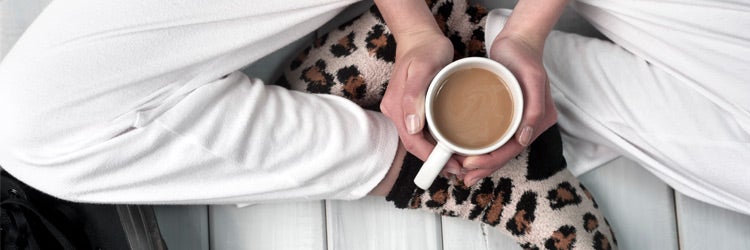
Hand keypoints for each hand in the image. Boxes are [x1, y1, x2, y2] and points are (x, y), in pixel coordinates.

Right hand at [380, 31, 460, 171]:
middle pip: (414, 145)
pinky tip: (449, 144)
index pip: (412, 142)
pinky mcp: (410, 108)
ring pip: (417, 140)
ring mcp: (402, 111)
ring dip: (435, 153)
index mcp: (396, 106)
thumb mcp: (424, 67)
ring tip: (458, 159)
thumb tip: (411, 126)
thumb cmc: (425, 49)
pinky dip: (435, 141)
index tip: (451, 165)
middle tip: (459, 167)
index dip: (431, 158)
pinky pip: (421, 131)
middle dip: (435, 160)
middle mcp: (396, 111)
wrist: (419, 37)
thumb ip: (414, 95)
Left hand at [459, 34, 557, 185]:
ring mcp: (518, 121)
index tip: (469, 165)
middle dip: (484, 168)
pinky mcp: (507, 114)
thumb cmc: (526, 57)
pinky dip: (481, 148)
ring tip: (462, 172)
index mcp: (540, 121)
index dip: (491, 161)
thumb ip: (534, 109)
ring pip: (498, 148)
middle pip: (505, 153)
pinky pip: (494, 137)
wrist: (519, 41)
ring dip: (481, 163)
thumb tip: (524, 139)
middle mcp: (530, 125)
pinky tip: (466, 153)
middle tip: (462, 176)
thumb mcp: (533, 79)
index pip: (513, 150)